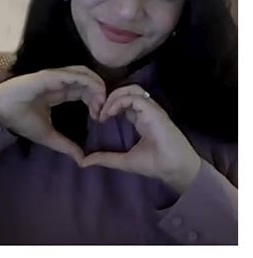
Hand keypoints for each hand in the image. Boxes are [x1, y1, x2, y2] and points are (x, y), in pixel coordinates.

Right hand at [0, 66, 106, 163]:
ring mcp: (55, 77)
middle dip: (100, 94)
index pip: (83, 91)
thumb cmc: (20, 119)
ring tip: (102, 102)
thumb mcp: (48, 136)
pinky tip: (95, 96)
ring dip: (97, 86)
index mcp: (57, 92)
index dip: (95, 101)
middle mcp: (58, 81)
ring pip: (84, 73)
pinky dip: (89, 83)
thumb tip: (82, 160)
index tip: (99, 118)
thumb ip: (66, 145)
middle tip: (103, 111)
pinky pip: (75, 75)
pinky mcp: (51, 76)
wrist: (1, 112)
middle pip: (87, 80)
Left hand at [82, 84, 201, 192]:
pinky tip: (110, 114)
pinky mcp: (154, 112)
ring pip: (131, 90)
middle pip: (127, 90)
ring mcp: (151, 110)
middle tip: (96, 110)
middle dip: (109, 96)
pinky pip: (135, 98)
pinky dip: (120, 102)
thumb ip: (105, 158)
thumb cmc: (154, 165)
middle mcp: (146, 111)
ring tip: (103, 112)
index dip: (108, 104)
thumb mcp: (124, 161)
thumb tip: (84, 162)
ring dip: (113, 97)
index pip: (124, 101)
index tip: (97, 118)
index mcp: (140, 118)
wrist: (175, 170)